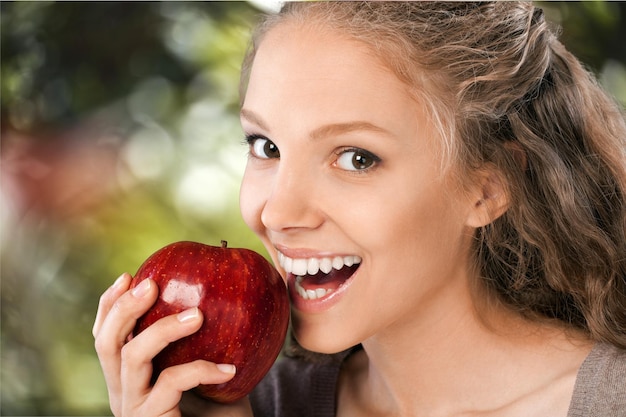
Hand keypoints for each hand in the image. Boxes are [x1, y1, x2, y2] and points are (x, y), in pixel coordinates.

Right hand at [93, 273, 249, 416]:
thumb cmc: (219, 410)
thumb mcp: (206, 368)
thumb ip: (200, 338)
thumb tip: (219, 291)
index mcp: (128, 378)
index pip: (105, 337)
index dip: (110, 305)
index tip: (130, 275)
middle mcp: (122, 393)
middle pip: (105, 344)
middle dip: (123, 308)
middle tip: (151, 283)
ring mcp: (133, 409)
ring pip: (131, 358)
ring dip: (162, 329)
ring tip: (197, 315)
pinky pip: (170, 384)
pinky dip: (200, 370)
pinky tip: (228, 370)